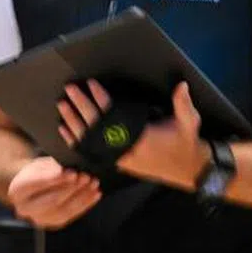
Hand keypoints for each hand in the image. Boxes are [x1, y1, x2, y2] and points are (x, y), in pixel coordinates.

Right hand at [7, 157, 100, 229]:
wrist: (33, 188)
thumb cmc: (37, 173)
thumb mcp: (41, 164)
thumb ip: (53, 167)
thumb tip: (68, 170)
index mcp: (17, 190)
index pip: (36, 184)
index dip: (54, 179)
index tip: (71, 173)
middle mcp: (25, 209)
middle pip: (51, 200)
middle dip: (71, 189)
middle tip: (86, 177)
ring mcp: (40, 219)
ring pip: (64, 210)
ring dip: (82, 196)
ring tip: (93, 183)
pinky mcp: (54, 223)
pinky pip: (72, 215)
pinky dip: (85, 204)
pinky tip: (95, 194)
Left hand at [58, 80, 208, 191]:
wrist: (187, 168)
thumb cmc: (186, 142)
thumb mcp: (189, 121)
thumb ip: (183, 103)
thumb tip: (182, 85)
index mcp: (141, 136)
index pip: (115, 113)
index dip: (102, 98)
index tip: (92, 84)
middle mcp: (126, 148)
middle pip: (97, 124)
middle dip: (82, 106)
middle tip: (70, 89)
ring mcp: (119, 157)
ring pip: (90, 139)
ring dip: (74, 121)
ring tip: (62, 105)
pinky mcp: (117, 162)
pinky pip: (91, 151)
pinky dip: (76, 140)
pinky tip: (65, 130)